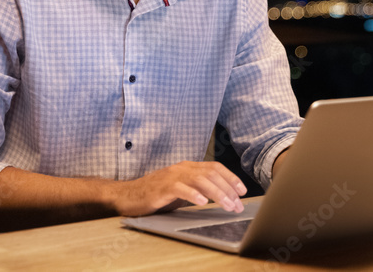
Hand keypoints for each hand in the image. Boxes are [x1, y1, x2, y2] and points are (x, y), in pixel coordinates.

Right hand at [110, 161, 246, 216]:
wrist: (129, 195)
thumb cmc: (156, 194)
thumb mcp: (182, 190)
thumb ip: (198, 189)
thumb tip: (221, 197)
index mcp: (188, 167)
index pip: (214, 167)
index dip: (231, 177)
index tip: (242, 190)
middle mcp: (182, 168)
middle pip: (211, 174)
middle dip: (228, 189)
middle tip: (237, 204)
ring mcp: (171, 176)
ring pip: (200, 180)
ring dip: (217, 193)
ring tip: (227, 205)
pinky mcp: (161, 188)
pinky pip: (180, 188)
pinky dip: (193, 194)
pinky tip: (202, 202)